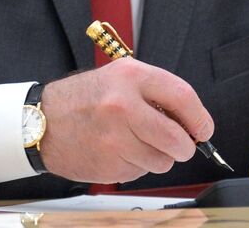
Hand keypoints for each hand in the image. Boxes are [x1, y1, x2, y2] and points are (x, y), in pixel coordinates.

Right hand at [38, 59, 214, 184]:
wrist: (43, 121)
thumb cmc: (86, 98)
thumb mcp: (121, 78)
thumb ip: (156, 93)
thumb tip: (192, 121)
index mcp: (131, 77)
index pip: (183, 97)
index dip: (200, 118)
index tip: (204, 129)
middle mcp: (123, 105)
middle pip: (176, 138)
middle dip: (185, 147)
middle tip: (183, 146)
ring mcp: (114, 138)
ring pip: (161, 161)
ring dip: (159, 158)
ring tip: (140, 143)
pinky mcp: (107, 163)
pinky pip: (140, 172)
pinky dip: (137, 166)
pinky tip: (121, 151)